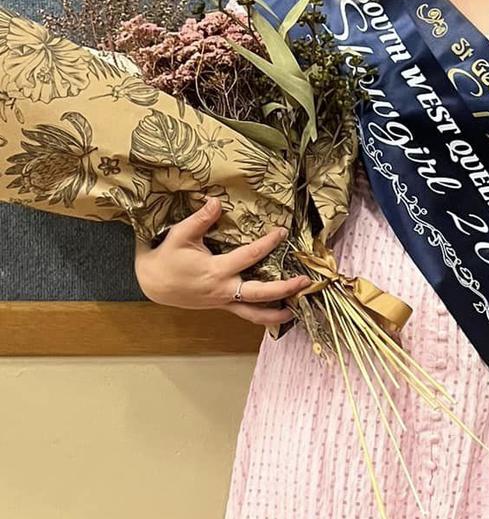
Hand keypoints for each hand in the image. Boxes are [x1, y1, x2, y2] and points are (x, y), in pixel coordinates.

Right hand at [134, 197, 310, 325]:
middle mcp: (224, 290)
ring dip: (276, 314)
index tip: (282, 232)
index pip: (249, 256)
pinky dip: (262, 316)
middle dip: (285, 289)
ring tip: (296, 310)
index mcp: (216, 271)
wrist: (153, 284)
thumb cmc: (167, 258)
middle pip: (260, 294)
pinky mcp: (222, 306)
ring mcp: (224, 302)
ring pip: (254, 314)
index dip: (268, 243)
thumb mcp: (180, 235)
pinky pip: (246, 314)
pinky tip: (277, 312)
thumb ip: (200, 220)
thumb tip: (217, 202)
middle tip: (305, 282)